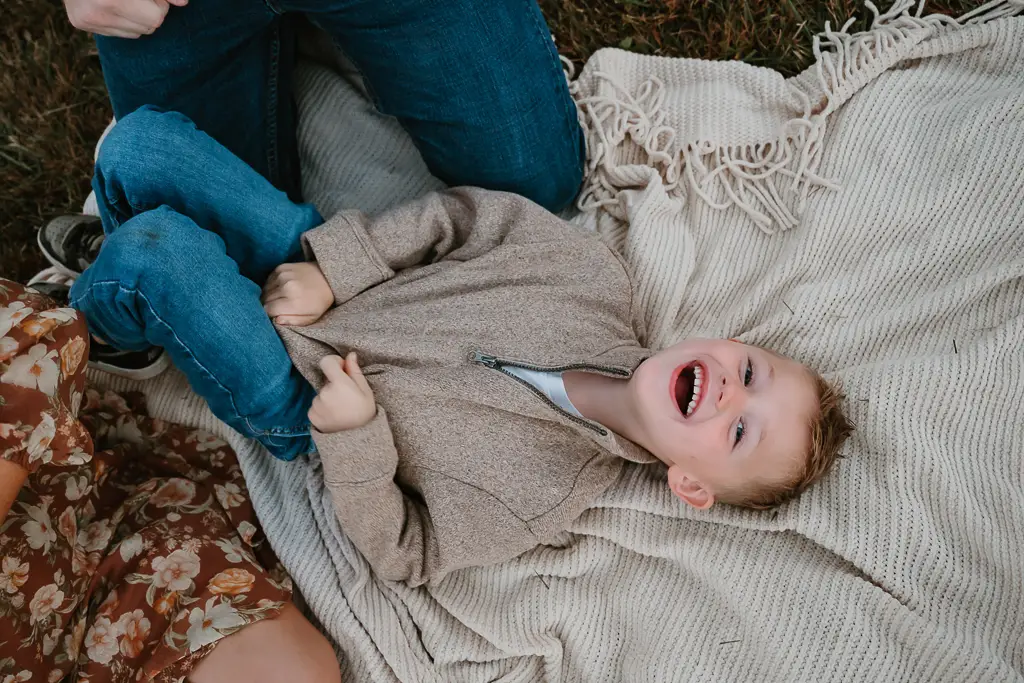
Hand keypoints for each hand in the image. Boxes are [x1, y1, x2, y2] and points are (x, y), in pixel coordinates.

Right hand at [63, 0, 185, 37]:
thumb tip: (183, 3)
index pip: (156, 16)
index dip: (159, 3)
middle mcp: (98, 9)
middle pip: (149, 26)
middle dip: (152, 10)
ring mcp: (88, 18)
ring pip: (137, 32)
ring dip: (139, 17)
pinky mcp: (81, 23)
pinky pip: (120, 33)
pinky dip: (124, 21)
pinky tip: (113, 4)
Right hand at [262, 263, 334, 326]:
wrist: (328, 279)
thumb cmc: (319, 302)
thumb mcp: (310, 318)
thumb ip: (291, 322)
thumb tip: (275, 320)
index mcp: (293, 303)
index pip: (267, 310)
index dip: (269, 313)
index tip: (275, 314)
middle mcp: (285, 287)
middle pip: (264, 299)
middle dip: (269, 304)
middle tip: (279, 306)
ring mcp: (283, 275)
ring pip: (264, 289)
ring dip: (269, 295)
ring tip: (281, 297)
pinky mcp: (281, 267)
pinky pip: (268, 280)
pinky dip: (272, 285)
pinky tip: (282, 288)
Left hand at [309, 353, 375, 432]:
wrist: (356, 441)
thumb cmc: (364, 414)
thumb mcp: (365, 391)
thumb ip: (355, 371)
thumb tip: (350, 355)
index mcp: (340, 384)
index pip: (326, 362)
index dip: (334, 362)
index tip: (342, 369)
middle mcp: (325, 392)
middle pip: (326, 380)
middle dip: (335, 384)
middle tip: (347, 398)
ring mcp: (316, 404)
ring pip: (321, 393)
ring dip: (329, 397)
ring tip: (341, 410)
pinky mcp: (311, 415)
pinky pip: (316, 405)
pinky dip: (323, 408)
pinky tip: (334, 416)